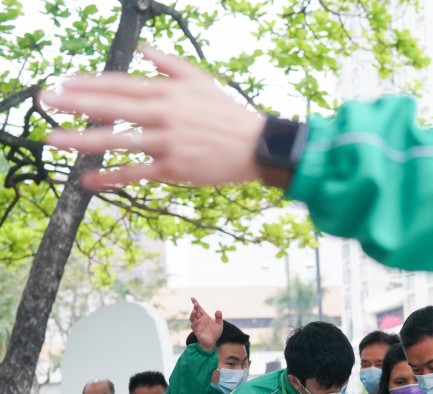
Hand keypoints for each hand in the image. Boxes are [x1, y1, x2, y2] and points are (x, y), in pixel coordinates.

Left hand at [41, 45, 265, 189]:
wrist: (257, 145)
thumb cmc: (229, 114)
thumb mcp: (201, 80)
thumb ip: (168, 63)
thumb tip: (143, 49)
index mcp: (169, 92)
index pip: (121, 83)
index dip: (90, 82)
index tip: (64, 83)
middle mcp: (165, 114)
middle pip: (112, 106)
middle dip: (76, 103)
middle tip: (48, 100)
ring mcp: (169, 142)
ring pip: (118, 140)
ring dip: (83, 139)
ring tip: (54, 139)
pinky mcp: (175, 168)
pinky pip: (137, 172)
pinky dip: (112, 176)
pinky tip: (89, 179)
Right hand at [190, 297, 222, 350]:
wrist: (212, 342)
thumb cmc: (215, 333)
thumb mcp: (219, 324)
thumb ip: (218, 317)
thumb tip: (218, 310)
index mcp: (205, 317)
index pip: (199, 309)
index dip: (195, 303)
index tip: (192, 298)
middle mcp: (200, 320)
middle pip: (195, 312)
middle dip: (195, 308)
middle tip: (195, 304)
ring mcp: (197, 325)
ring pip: (192, 318)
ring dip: (193, 314)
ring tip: (194, 310)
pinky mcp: (197, 331)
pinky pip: (194, 326)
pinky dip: (195, 323)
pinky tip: (198, 321)